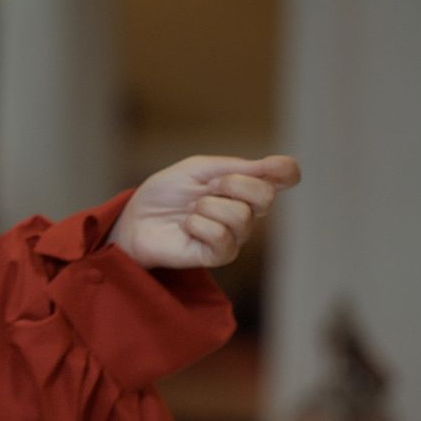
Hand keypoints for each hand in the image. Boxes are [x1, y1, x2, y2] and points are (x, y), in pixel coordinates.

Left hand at [106, 155, 300, 269]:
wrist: (135, 218)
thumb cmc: (166, 193)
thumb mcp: (198, 169)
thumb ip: (237, 167)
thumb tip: (281, 164)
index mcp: (246, 185)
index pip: (285, 176)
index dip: (284, 170)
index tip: (267, 167)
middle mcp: (248, 211)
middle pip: (266, 195)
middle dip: (231, 184)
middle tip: (206, 188)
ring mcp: (236, 235)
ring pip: (241, 216)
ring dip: (206, 206)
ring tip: (190, 210)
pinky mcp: (219, 256)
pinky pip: (222, 237)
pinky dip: (198, 225)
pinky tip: (187, 226)